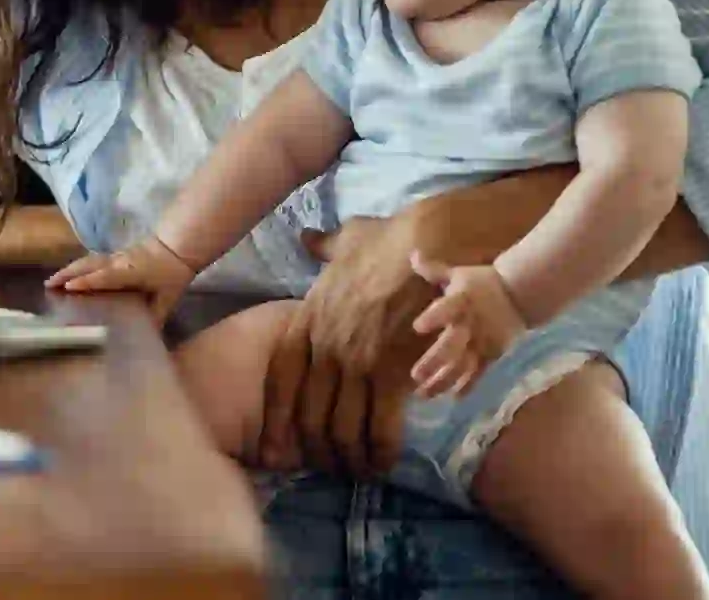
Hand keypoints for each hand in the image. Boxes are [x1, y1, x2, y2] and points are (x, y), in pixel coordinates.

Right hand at [45, 237, 198, 323]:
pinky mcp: (115, 255)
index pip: (105, 276)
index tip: (69, 287)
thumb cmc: (172, 275)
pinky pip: (92, 260)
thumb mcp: (168, 299)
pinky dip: (78, 267)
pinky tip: (70, 274)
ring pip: (88, 261)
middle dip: (67, 273)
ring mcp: (115, 257)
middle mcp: (118, 262)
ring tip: (52, 280)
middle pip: (89, 265)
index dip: (88, 281)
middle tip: (48, 284)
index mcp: (130, 272)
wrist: (178, 247)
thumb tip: (147, 339)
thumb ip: (156, 317)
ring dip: (69, 269)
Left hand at [259, 216, 436, 476]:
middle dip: (317, 449)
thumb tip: (307, 238)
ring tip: (360, 470)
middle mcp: (324, 346)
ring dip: (350, 458)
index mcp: (306, 319)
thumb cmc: (391, 240)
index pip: (279, 380)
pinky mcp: (391, 374)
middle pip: (308, 414)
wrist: (431, 244)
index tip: (279, 444)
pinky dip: (382, 452)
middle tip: (329, 466)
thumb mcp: (346, 240)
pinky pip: (380, 427)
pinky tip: (385, 461)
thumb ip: (324, 247)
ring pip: (342, 429)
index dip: (277, 418)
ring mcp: (355, 362)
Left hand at [408, 255, 527, 397]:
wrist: (522, 294)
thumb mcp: (459, 274)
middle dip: (434, 362)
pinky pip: (479, 373)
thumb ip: (434, 270)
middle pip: (452, 345)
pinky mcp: (493, 354)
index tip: (417, 328)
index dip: (433, 318)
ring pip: (462, 365)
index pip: (446, 309)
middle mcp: (470, 324)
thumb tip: (412, 255)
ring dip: (444, 381)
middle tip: (415, 376)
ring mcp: (482, 342)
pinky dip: (468, 386)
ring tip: (424, 394)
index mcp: (461, 301)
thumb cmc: (483, 283)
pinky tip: (453, 399)